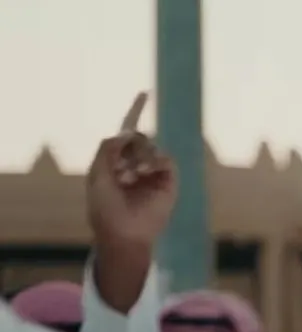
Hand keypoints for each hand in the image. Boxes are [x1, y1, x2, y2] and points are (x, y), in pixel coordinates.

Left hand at [86, 92, 175, 312]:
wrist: (124, 232)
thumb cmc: (105, 208)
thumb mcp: (97, 173)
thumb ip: (108, 149)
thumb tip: (127, 132)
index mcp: (117, 160)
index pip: (127, 132)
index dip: (135, 111)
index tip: (145, 93)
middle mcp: (136, 163)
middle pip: (138, 136)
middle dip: (128, 147)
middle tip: (120, 171)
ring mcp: (153, 172)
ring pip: (150, 146)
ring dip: (138, 157)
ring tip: (131, 176)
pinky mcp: (168, 181)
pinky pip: (165, 159)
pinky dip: (154, 161)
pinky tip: (144, 174)